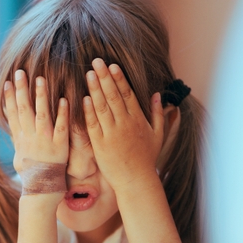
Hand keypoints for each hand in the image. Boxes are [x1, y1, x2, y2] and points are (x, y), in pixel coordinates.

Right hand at [3, 69, 69, 196]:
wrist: (41, 190)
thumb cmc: (31, 175)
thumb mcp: (18, 157)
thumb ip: (16, 139)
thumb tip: (10, 126)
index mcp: (20, 139)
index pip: (12, 113)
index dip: (9, 97)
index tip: (7, 81)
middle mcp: (30, 137)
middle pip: (24, 109)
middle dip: (21, 90)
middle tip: (20, 72)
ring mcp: (45, 141)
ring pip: (42, 114)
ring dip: (41, 96)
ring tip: (40, 79)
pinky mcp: (60, 145)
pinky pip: (62, 127)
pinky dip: (63, 113)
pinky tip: (64, 99)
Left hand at [82, 58, 167, 189]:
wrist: (136, 181)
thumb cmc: (147, 159)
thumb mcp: (158, 135)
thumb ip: (158, 114)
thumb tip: (158, 95)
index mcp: (138, 120)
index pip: (127, 94)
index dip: (119, 79)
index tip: (112, 65)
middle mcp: (125, 124)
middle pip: (113, 96)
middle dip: (104, 77)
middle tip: (96, 61)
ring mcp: (112, 134)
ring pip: (102, 107)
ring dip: (95, 89)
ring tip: (88, 73)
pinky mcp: (100, 144)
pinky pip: (93, 125)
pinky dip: (88, 111)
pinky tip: (84, 98)